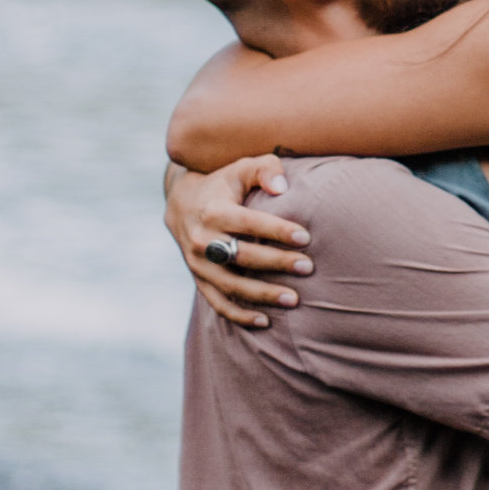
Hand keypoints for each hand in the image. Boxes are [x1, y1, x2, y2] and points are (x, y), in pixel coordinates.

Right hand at [163, 154, 310, 330]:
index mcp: (214, 211)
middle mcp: (203, 239)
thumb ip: (265, 169)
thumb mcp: (241, 167)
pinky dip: (240, 314)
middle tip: (307, 267)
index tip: (306, 237)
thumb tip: (282, 187)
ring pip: (232, 284)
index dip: (278, 230)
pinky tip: (265, 322)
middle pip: (243, 256)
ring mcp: (198, 263)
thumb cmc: (223, 183)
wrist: (181, 203)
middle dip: (277, 263)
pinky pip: (218, 302)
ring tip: (294, 300)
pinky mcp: (199, 279)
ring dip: (263, 294)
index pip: (250, 223)